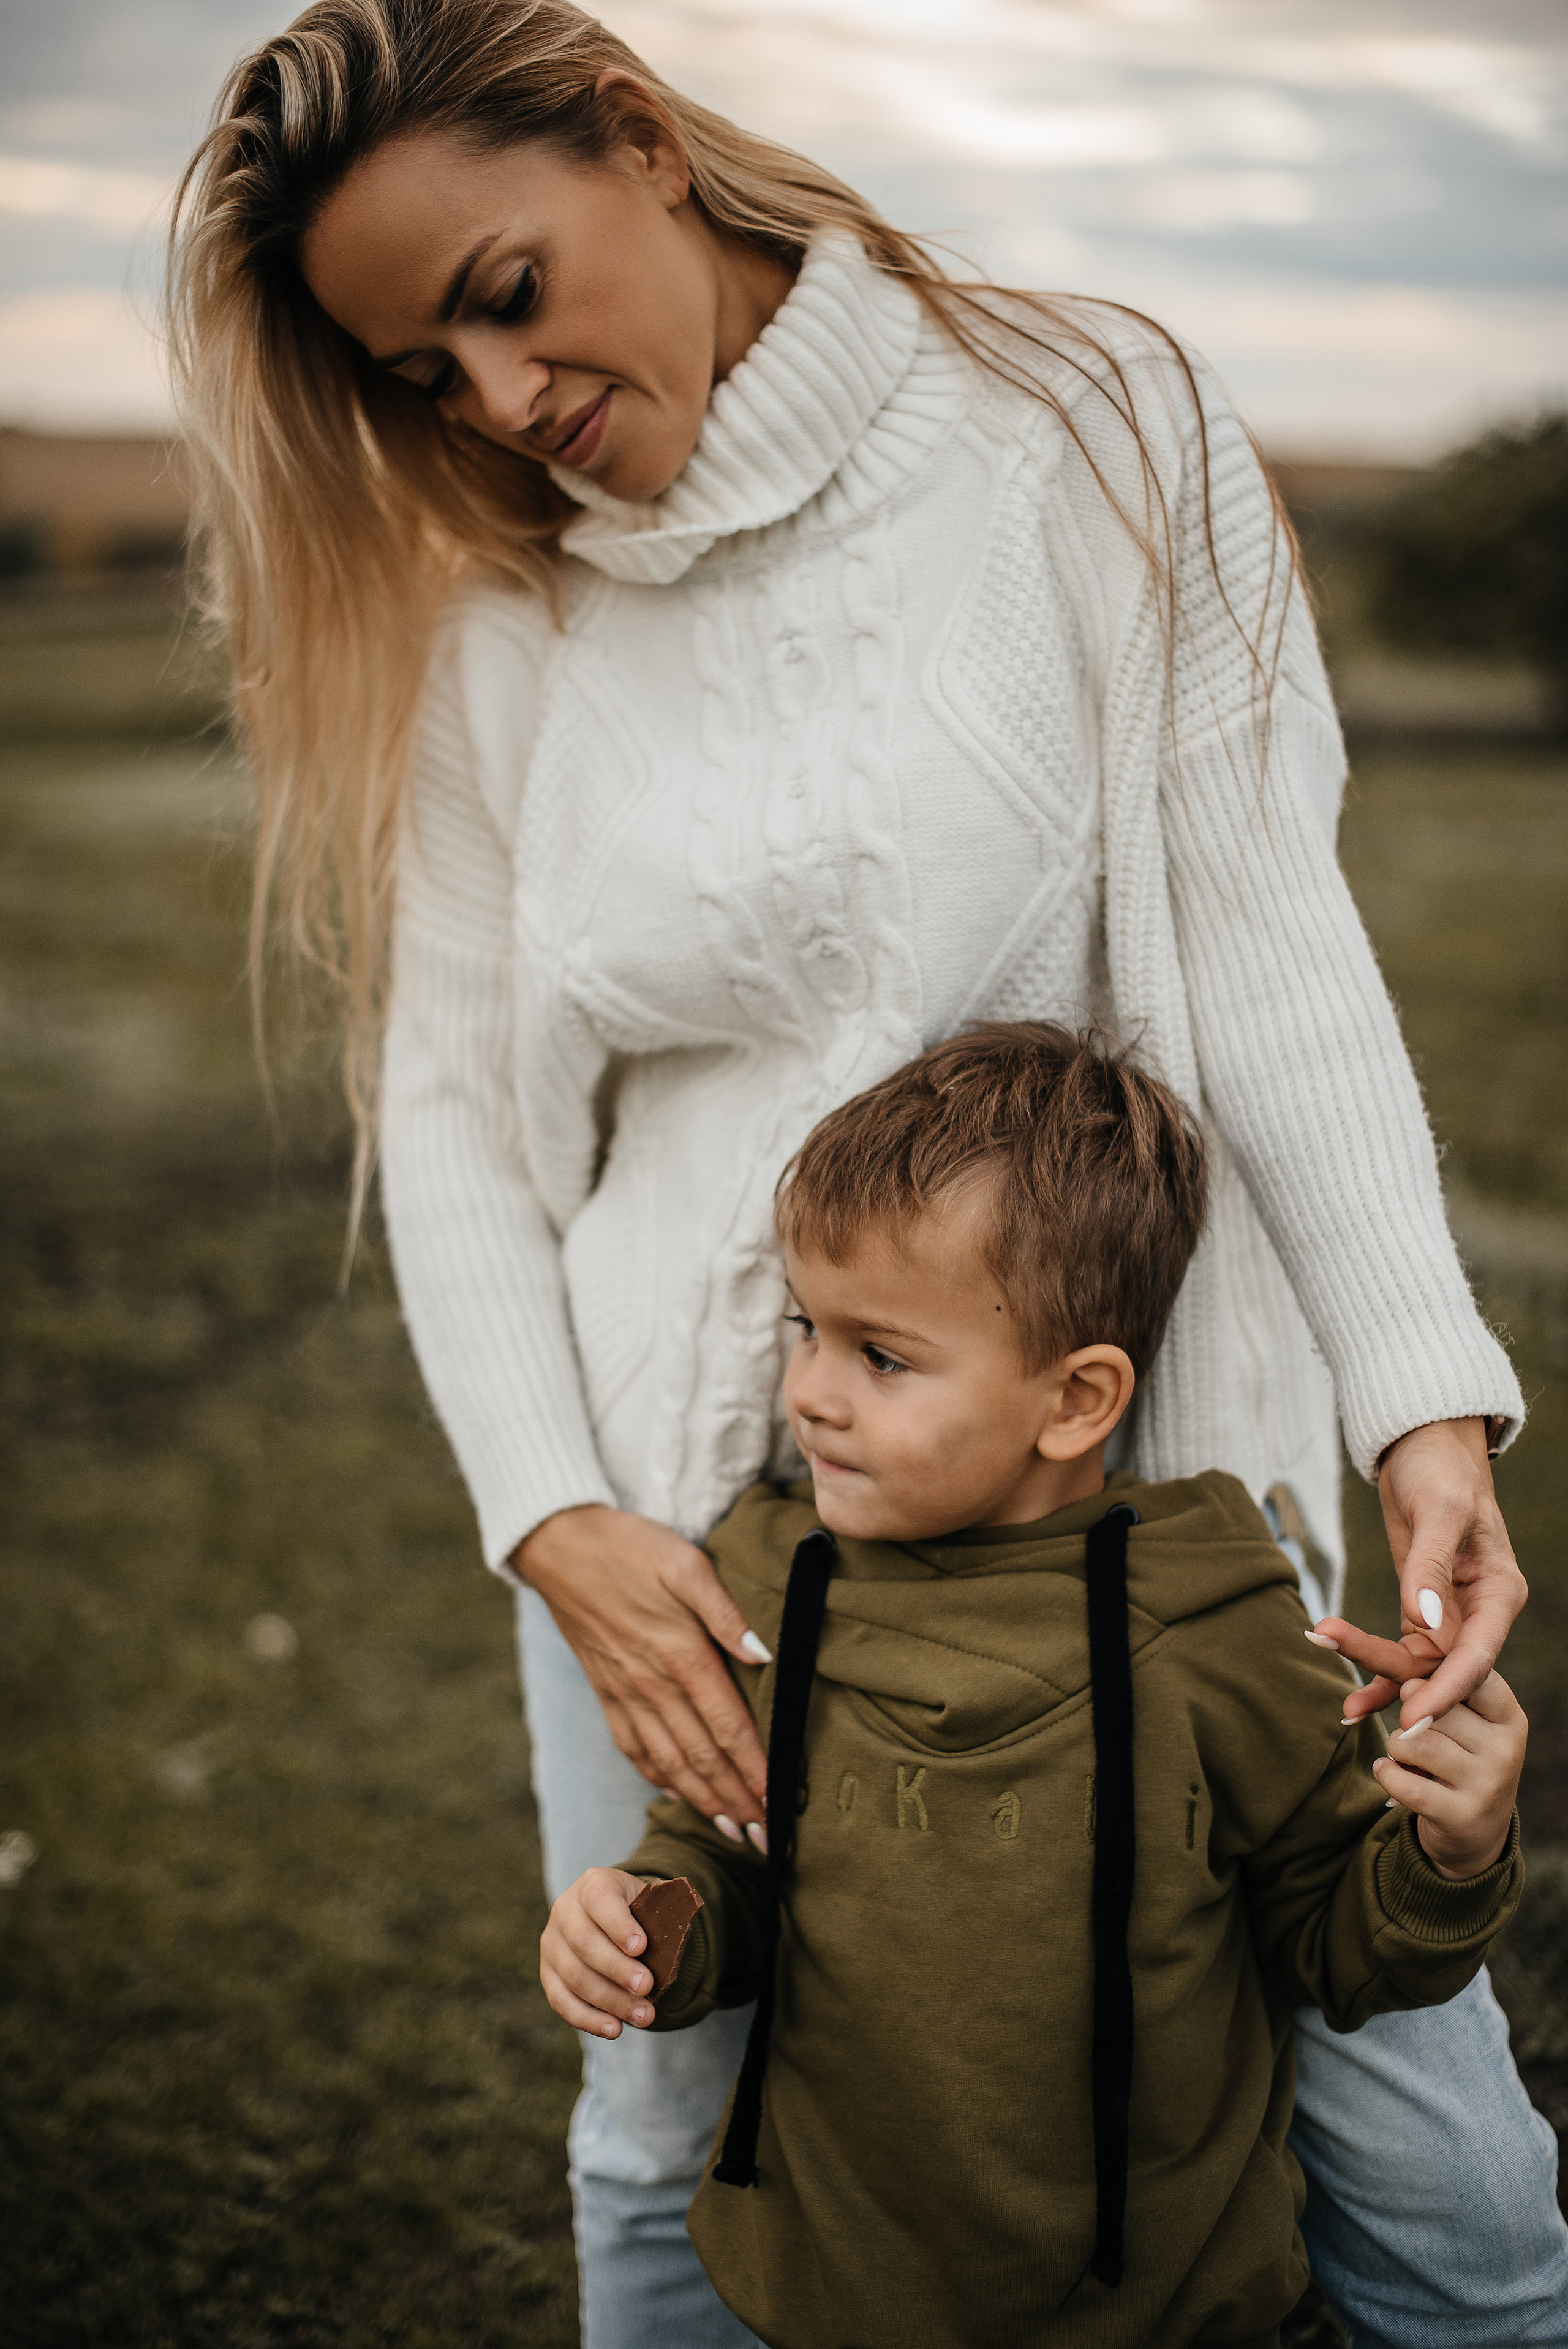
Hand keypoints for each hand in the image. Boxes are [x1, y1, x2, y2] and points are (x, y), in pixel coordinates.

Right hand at [515, 1505, 768, 1832]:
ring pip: (669, 1762)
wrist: (558, 1545)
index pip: (728, 1729)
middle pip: (703, 1758)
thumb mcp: (686, 1564)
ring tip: (734, 1831)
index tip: (781, 1805)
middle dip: (738, 1802)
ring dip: (703, 1801)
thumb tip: (765, 1656)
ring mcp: (624, 1694)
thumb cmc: (631, 1548)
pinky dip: (658, 1777)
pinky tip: (675, 1792)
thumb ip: (727, 1613)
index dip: (757, 1771)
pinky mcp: (605, 1692)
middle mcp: (652, 1685)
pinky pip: (633, 1747)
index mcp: (681, 1655)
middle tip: (769, 1841)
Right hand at [541, 1867, 658, 2038]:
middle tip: (646, 1987)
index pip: (601, 1901)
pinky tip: (614, 2029)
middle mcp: (565, 1910)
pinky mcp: (548, 1974)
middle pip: (584, 1942)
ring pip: (574, 1976)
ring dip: (610, 2000)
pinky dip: (588, 2019)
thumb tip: (672, 1955)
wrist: (616, 1919)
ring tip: (642, 2016)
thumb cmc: (639, 1915)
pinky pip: (561, 2001)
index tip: (641, 1948)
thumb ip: (659, 1923)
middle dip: (617, 1969)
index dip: (619, 1925)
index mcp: (594, 1885)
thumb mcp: (652, 1906)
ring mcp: (552, 1943)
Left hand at [1308, 1417, 1526, 1730]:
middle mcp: (1479, 1612)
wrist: (1420, 1450)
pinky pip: (1400, 1651)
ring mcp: (1449, 1615)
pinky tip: (1351, 1700)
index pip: (1477, 1655)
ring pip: (1418, 1664)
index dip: (1446, 1690)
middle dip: (1405, 1693)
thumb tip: (1422, 1618)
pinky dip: (1375, 1670)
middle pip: (1444, 1667)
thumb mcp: (1438, 1511)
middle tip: (1364, 1715)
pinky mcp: (1420, 1611)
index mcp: (1499, 1594)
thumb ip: (1429, 1567)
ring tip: (1344, 1709)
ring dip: (1380, 1682)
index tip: (1414, 1719)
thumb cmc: (1439, 1472)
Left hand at [1371, 1669, 1524, 1880]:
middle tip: (1412, 1732)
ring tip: (1403, 1756)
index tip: (1422, 1693)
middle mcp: (1505, 1750)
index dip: (1434, 1680)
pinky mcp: (1462, 1816)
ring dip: (1395, 1746)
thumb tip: (1404, 1683)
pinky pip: (1406, 1784)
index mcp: (1509, 1718)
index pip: (1471, 1675)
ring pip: (1416, 1742)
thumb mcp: (1464, 1724)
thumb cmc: (1461, 1760)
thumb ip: (1436, 1693)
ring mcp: (1487, 1785)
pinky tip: (1386, 1771)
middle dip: (1408, 1716)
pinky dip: (1386, 1773)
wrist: (1475, 1832)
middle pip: (1434, 1707)